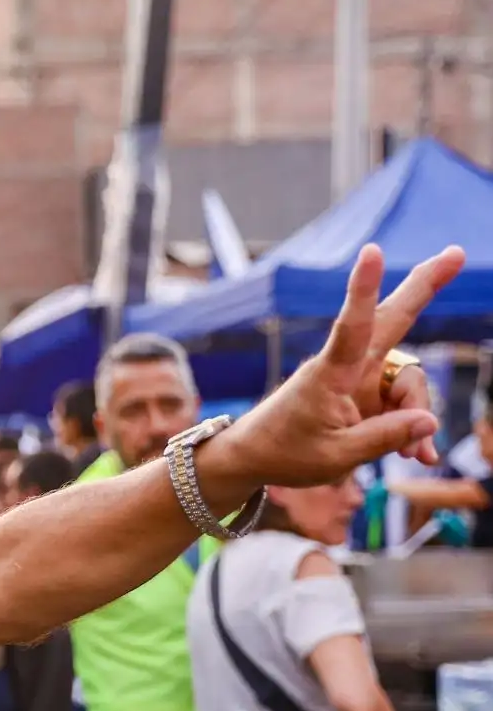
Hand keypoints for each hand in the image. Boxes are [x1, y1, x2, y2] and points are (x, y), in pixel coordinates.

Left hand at [215, 245, 462, 486]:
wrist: (255, 458)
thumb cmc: (285, 453)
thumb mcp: (336, 455)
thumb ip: (384, 437)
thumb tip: (429, 420)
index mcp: (330, 374)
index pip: (352, 325)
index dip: (364, 289)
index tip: (372, 251)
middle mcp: (349, 368)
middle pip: (393, 320)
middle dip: (425, 287)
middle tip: (456, 253)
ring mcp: (360, 380)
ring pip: (408, 384)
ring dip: (417, 418)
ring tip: (415, 457)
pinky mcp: (366, 395)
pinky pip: (403, 406)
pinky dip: (412, 430)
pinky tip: (418, 457)